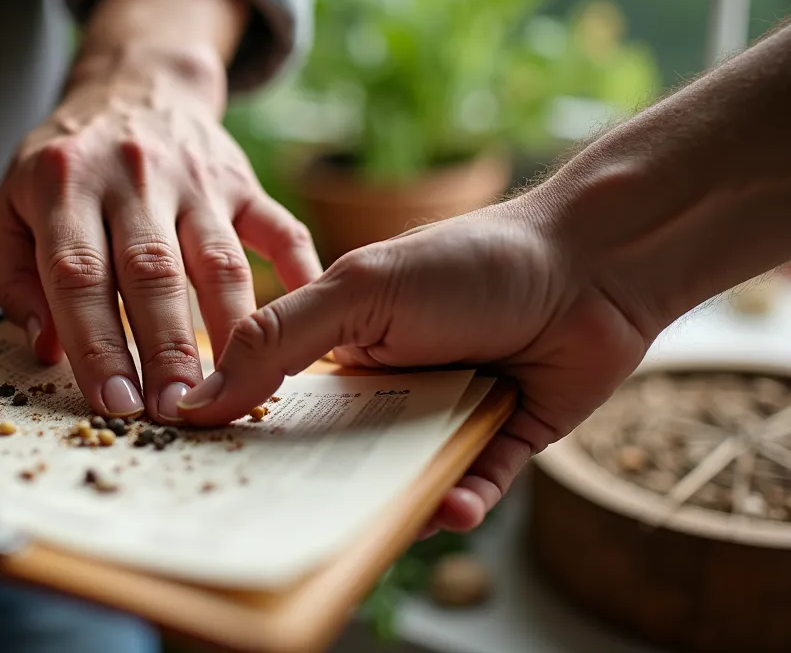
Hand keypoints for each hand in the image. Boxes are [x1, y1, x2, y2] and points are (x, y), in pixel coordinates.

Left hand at [0, 46, 321, 423]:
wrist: (132, 86)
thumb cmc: (62, 166)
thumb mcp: (9, 209)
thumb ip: (16, 282)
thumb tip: (47, 350)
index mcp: (64, 186)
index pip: (78, 275)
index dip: (96, 344)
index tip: (113, 402)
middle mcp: (132, 178)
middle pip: (153, 274)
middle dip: (165, 350)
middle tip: (175, 411)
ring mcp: (193, 178)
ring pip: (218, 259)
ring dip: (228, 329)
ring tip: (234, 388)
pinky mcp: (240, 181)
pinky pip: (276, 227)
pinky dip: (296, 272)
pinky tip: (301, 319)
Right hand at [176, 205, 652, 534]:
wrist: (594, 261)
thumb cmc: (469, 261)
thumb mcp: (357, 291)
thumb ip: (276, 342)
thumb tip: (196, 402)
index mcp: (342, 347)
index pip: (281, 404)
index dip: (251, 439)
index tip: (215, 477)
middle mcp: (390, 385)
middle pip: (341, 455)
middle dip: (319, 491)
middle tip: (291, 528)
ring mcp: (446, 414)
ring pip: (405, 480)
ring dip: (394, 505)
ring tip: (379, 529)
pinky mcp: (502, 440)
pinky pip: (472, 486)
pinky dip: (460, 502)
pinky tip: (450, 510)